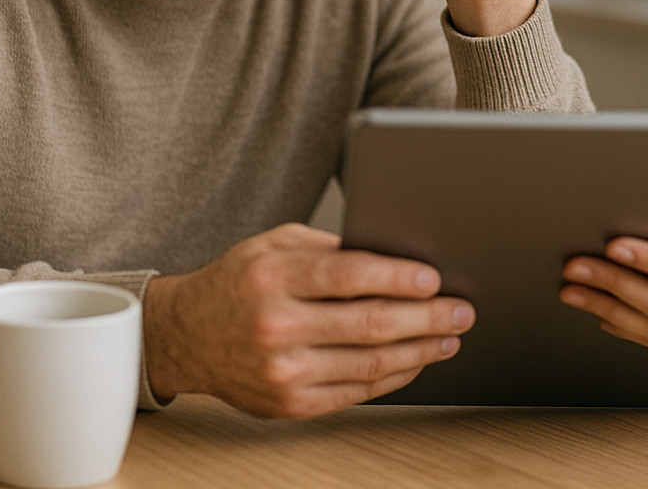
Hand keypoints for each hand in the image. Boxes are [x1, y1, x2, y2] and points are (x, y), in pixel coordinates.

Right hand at [142, 223, 474, 417]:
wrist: (186, 335)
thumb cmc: (238, 283)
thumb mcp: (274, 244)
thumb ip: (329, 248)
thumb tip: (395, 254)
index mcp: (273, 277)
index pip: (349, 275)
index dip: (398, 278)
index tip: (434, 278)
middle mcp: (276, 326)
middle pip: (369, 323)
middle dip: (427, 317)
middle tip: (461, 311)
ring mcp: (282, 371)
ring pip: (369, 363)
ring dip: (420, 351)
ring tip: (449, 337)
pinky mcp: (289, 403)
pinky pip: (355, 392)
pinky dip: (392, 377)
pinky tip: (414, 361)